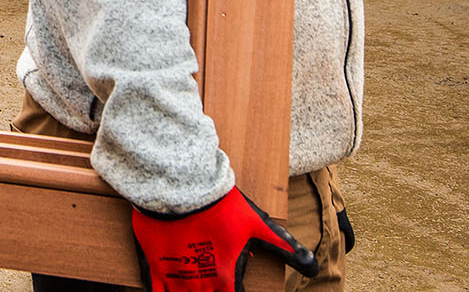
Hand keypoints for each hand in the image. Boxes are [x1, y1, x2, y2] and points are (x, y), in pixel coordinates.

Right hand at [132, 186, 317, 291]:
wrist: (179, 186)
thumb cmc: (219, 205)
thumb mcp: (257, 225)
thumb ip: (283, 247)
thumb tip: (313, 267)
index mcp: (226, 278)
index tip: (231, 290)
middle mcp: (201, 283)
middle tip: (213, 285)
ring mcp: (175, 277)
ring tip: (193, 289)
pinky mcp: (154, 266)